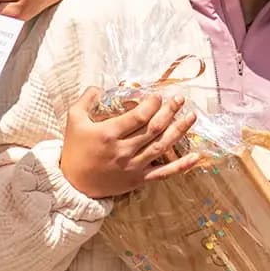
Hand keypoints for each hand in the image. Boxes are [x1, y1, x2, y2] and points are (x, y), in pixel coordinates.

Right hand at [58, 88, 201, 199]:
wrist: (73, 184)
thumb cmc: (74, 149)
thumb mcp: (73, 120)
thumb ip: (86, 99)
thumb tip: (99, 86)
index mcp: (108, 134)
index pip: (138, 117)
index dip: (152, 104)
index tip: (158, 96)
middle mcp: (123, 151)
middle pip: (154, 129)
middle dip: (169, 111)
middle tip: (179, 99)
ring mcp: (133, 167)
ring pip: (162, 147)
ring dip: (179, 131)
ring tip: (191, 117)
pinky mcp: (138, 180)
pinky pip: (164, 173)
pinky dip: (181, 165)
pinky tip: (196, 156)